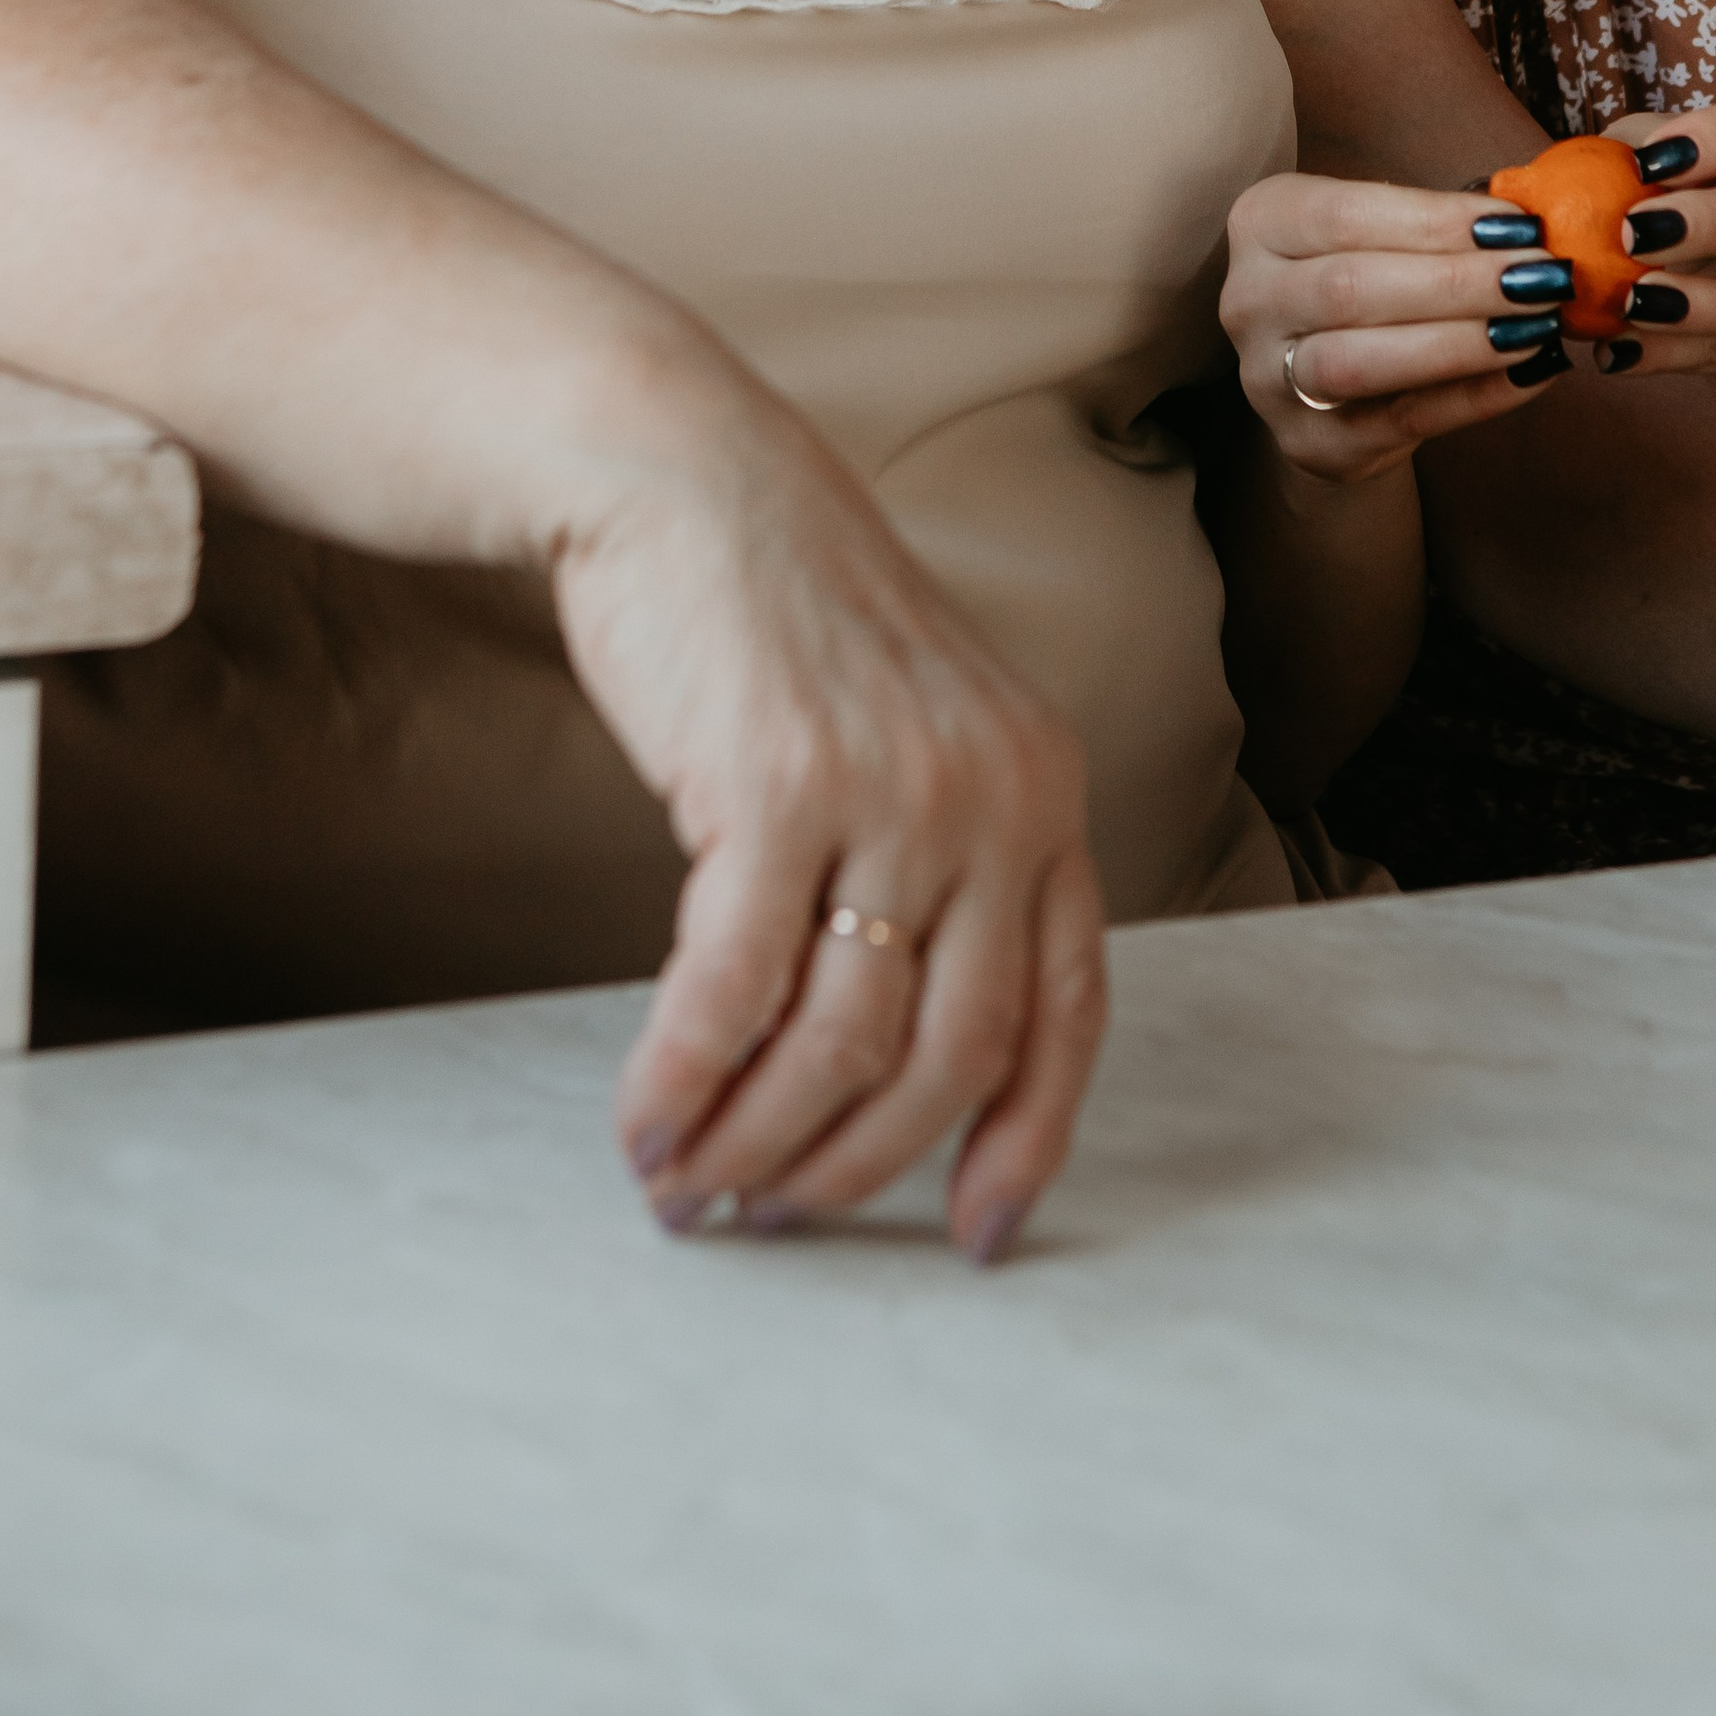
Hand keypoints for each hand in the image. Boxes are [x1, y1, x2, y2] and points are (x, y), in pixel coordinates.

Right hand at [555, 376, 1105, 1264]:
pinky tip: (645, 1126)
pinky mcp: (779, 785)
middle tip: (771, 1219)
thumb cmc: (786, 624)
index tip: (973, 1236)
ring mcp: (893, 790)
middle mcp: (995, 795)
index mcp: (1045, 791)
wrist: (685, 479)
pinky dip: (683, 1083)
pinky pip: (734, 990)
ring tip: (688, 1188)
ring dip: (755, 1145)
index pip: (1070, 1010)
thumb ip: (946, 866)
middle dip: (855, 1167)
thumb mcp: (920, 732)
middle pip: (951, 1055)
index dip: (1026, 1141)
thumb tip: (902, 1064)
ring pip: (841, 1041)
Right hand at [1223, 173, 1568, 483]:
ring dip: (1460, 342)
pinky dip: (1475, 396)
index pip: (1345, 215)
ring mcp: (1267, 378)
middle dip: (1457, 282)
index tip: (1517, 223)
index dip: (1435, 220)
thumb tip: (1527, 221)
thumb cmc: (1368, 283)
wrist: (1324, 385)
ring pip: (1360, 361)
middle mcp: (1248, 298)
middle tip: (1540, 276)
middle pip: (1350, 288)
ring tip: (1537, 324)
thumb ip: (1437, 225)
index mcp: (1262, 223)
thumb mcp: (1379, 234)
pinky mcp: (1310, 441)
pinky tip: (1531, 370)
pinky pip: (1402, 419)